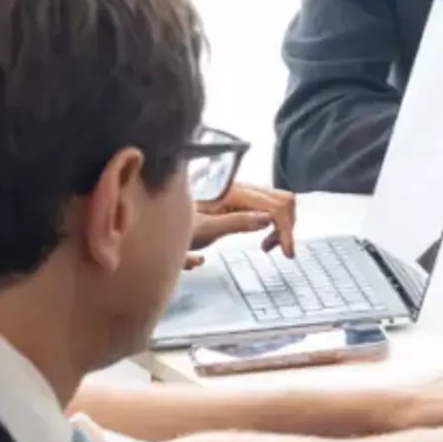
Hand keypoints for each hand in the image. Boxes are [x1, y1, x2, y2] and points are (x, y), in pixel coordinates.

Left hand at [183, 182, 298, 267]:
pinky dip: (273, 222)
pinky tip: (262, 236)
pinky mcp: (240, 199)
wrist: (155, 220)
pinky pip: (269, 205)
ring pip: (278, 202)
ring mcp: (242, 192)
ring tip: (267, 246)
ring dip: (281, 224)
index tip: (287, 253)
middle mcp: (242, 188)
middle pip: (283, 199)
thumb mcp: (204, 229)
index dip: (286, 229)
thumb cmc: (173, 227)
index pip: (276, 205)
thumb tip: (268, 219)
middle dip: (287, 226)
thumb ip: (236, 222)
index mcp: (235, 192)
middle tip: (278, 250)